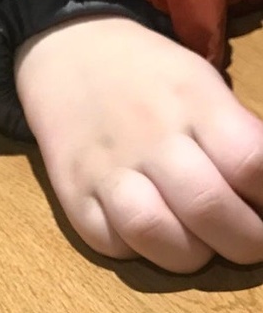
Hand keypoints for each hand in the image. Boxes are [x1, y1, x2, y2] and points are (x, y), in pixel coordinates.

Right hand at [15, 16, 262, 272]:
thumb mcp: (203, 86)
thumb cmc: (148, 75)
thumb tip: (262, 197)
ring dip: (189, 257)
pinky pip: (107, 242)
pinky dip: (136, 252)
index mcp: (193, 101)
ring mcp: (105, 169)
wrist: (68, 55)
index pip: (251, 164)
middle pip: (207, 207)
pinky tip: (148, 239)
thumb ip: (235, 138)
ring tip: (199, 249)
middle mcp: (149, 137)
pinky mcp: (71, 194)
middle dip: (245, 243)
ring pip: (152, 232)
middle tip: (250, 245)